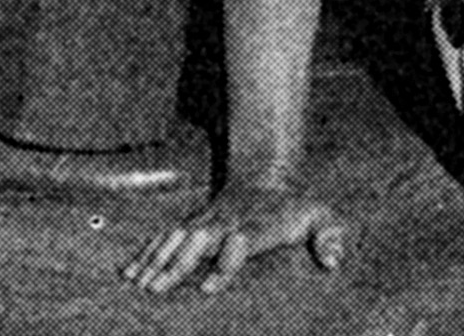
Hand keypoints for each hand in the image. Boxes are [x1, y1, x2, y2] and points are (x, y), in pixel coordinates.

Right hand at [122, 180, 349, 298]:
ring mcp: (207, 220)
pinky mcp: (195, 223)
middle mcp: (227, 221)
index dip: (225, 262)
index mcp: (258, 225)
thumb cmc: (296, 208)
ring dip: (155, 260)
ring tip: (136, 283)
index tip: (207, 286)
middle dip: (177, 265)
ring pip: (177, 238)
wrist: (268, 174)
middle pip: (199, 242)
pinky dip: (147, 252)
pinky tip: (129, 270)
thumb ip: (330, 235)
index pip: (240, 243)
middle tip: (155, 289)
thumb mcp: (322, 216)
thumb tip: (334, 261)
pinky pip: (167, 236)